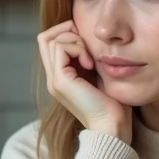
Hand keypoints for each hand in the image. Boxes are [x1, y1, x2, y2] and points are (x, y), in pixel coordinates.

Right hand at [37, 21, 132, 144]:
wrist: (112, 127)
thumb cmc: (113, 104)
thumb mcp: (100, 73)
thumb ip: (90, 58)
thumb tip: (91, 37)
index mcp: (61, 76)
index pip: (49, 41)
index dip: (67, 32)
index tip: (89, 43)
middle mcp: (53, 77)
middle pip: (45, 37)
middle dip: (67, 31)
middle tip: (87, 44)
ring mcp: (54, 80)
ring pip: (50, 39)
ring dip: (74, 40)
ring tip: (90, 58)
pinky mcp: (59, 81)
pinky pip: (60, 48)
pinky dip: (77, 48)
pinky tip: (90, 64)